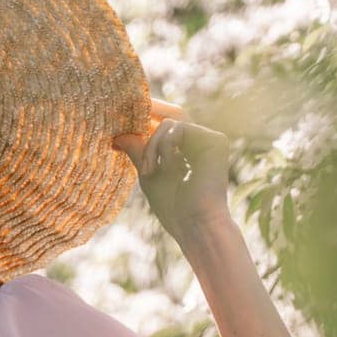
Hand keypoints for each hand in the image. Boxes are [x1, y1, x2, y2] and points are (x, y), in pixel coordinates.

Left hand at [112, 98, 231, 243]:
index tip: (123, 114)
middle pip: (173, 116)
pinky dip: (165, 146)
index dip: (149, 117)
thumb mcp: (149, 175)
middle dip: (149, 112)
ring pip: (169, 124)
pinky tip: (167, 167)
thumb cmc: (173, 207)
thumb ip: (138, 152)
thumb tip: (119, 135)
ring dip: (152, 146)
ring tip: (149, 171)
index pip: (168, 125)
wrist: (195, 224)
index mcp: (188, 150)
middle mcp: (201, 142)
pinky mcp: (217, 141)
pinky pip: (180, 128)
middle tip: (125, 115)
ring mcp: (210, 140)